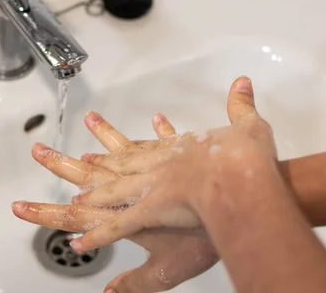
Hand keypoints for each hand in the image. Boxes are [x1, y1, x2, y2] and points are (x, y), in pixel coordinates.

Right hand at [13, 112, 217, 291]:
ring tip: (89, 121)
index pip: (80, 212)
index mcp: (128, 211)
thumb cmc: (206, 236)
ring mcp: (160, 164)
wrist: (238, 197)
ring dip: (105, 136)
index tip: (22, 206)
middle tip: (39, 151)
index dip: (48, 211)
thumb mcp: (167, 270)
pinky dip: (161, 132)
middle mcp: (137, 183)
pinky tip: (157, 119)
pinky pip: (167, 140)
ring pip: (125, 149)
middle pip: (91, 174)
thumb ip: (137, 283)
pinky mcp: (185, 152)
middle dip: (61, 164)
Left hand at [68, 76, 278, 252]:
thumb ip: (241, 106)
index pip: (146, 146)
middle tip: (76, 158)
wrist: (239, 177)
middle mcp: (159, 165)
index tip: (113, 140)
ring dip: (94, 194)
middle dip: (98, 160)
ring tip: (77, 198)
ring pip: (113, 190)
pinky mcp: (150, 210)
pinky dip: (98, 236)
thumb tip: (242, 82)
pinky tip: (81, 243)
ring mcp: (150, 186)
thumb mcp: (249, 127)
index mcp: (179, 149)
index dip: (127, 144)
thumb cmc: (245, 158)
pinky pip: (117, 227)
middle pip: (121, 161)